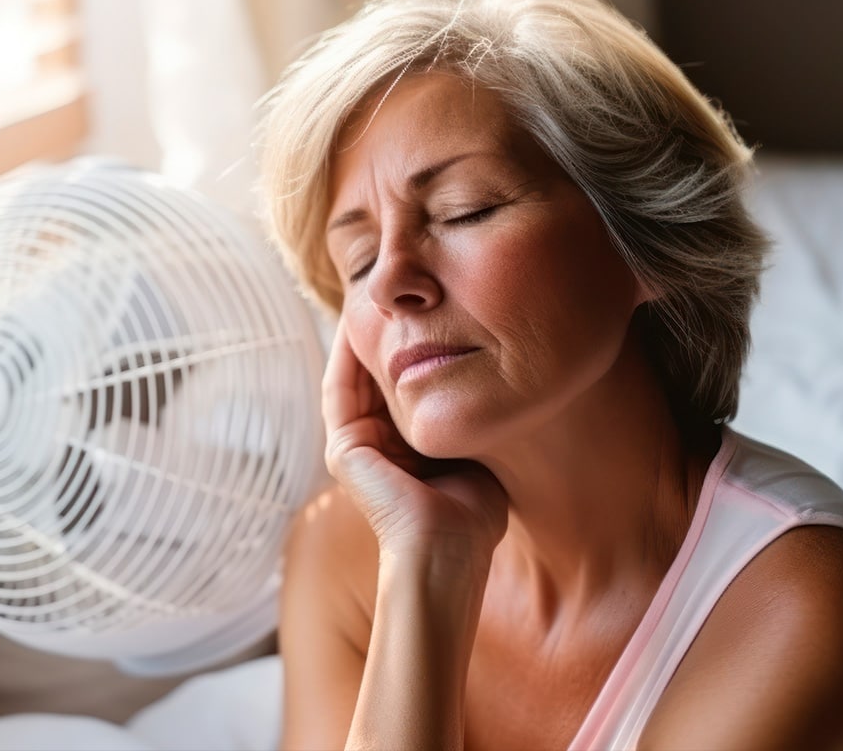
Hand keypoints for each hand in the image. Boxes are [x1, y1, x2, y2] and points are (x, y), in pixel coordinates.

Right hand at [322, 317, 508, 565]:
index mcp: (397, 447)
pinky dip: (349, 354)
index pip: (396, 383)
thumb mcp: (473, 451)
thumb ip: (469, 420)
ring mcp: (352, 447)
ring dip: (362, 335)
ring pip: (353, 374)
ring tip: (375, 294)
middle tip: (396, 289)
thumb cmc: (473, 515)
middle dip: (381, 333)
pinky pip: (343, 388)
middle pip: (372, 374)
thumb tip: (499, 383)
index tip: (422, 308)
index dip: (406, 345)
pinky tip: (363, 322)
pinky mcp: (344, 449)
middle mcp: (369, 444)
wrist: (451, 554)